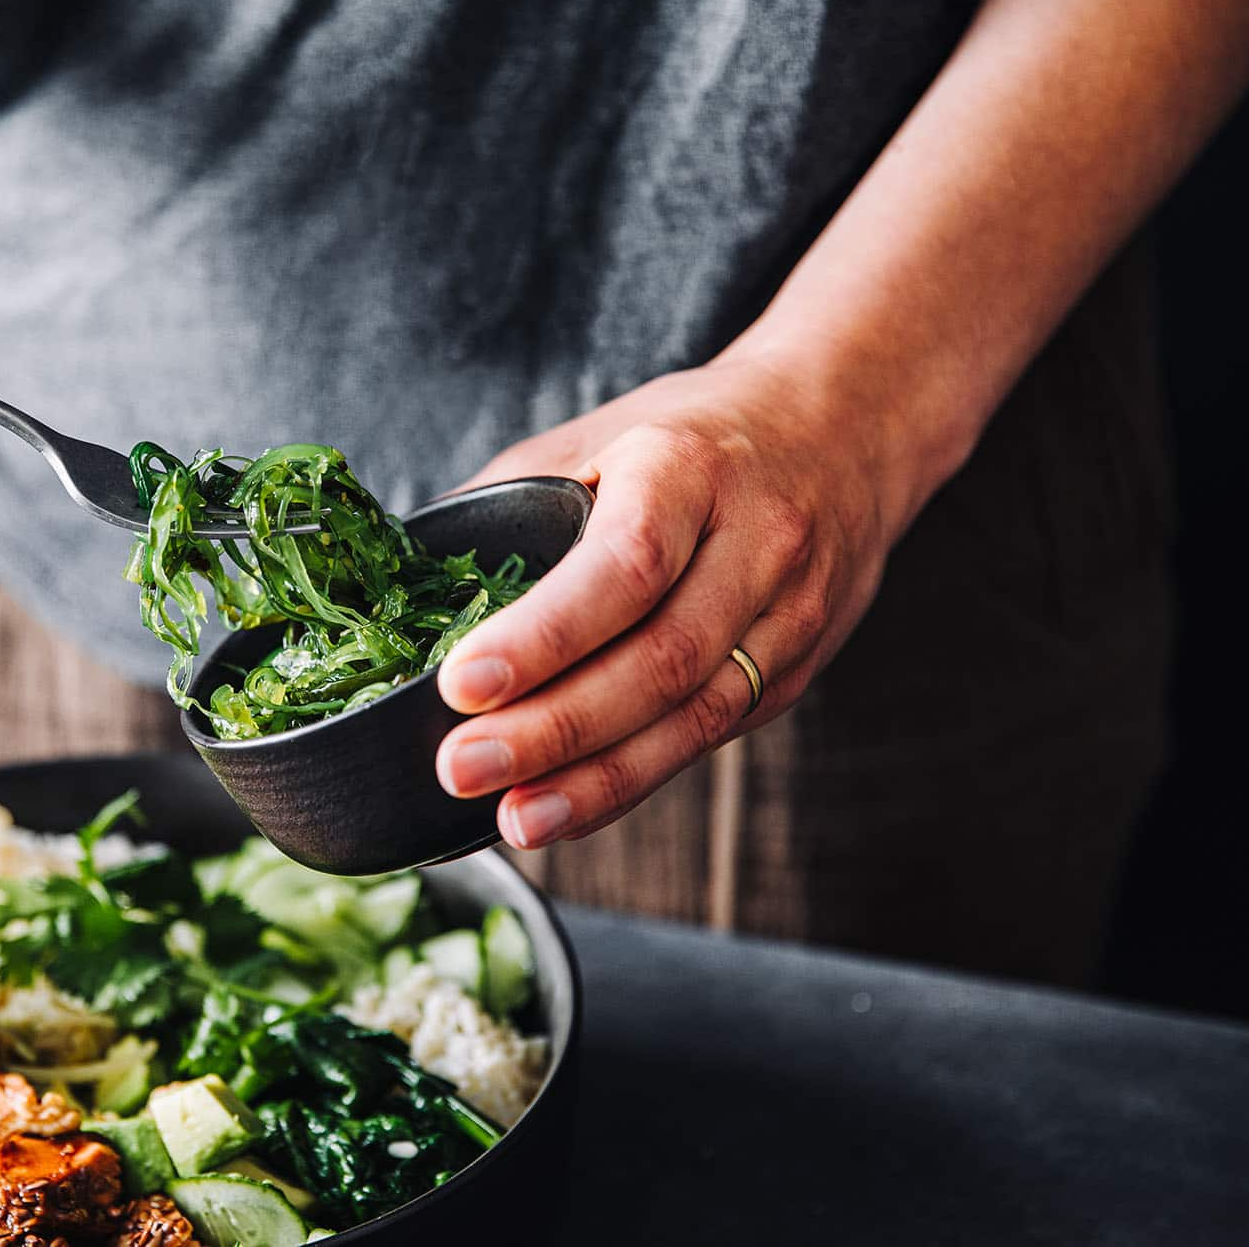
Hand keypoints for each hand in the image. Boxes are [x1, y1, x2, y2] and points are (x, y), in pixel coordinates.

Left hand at [433, 352, 910, 848]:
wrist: (845, 429)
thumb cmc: (689, 437)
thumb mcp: (595, 437)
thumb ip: (506, 504)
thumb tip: (403, 584)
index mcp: (689, 470)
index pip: (623, 565)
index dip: (543, 634)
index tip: (461, 682)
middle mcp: (755, 543)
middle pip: (660, 658)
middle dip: (554, 728)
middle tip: (462, 768)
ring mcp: (788, 614)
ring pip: (694, 716)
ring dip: (596, 781)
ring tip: (514, 818)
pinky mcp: (795, 670)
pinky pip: (709, 737)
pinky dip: (633, 780)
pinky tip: (569, 806)